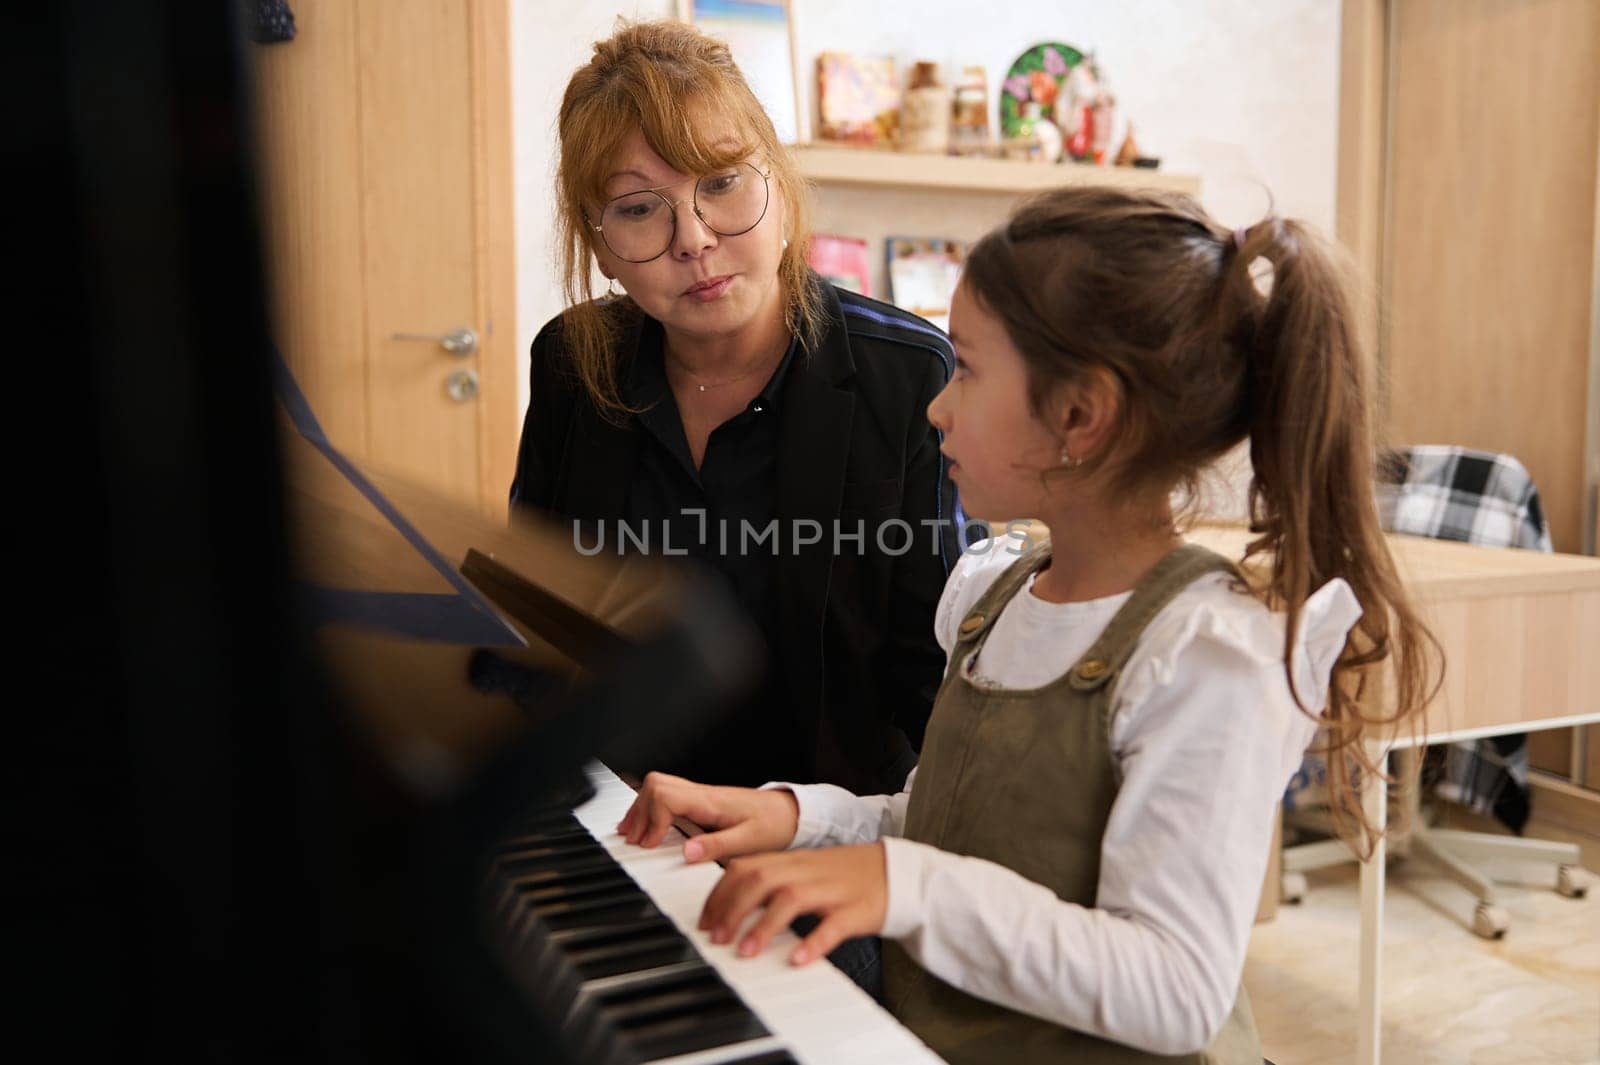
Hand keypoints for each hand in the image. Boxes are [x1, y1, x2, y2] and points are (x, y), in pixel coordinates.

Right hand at [616, 771, 799, 862]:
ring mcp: (700, 795)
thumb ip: (717, 847)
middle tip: (634, 840)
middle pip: (655, 785)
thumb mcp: (750, 842)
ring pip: (658, 786)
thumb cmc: (775, 825)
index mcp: (711, 801)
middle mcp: (701, 794)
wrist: (792, 813)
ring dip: (641, 809)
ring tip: (632, 834)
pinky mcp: (701, 802)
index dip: (652, 819)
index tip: (650, 844)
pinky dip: (652, 809)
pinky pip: (668, 796)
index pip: (666, 795)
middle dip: (639, 812)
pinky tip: (649, 827)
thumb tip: (685, 853)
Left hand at [699, 844, 886, 965]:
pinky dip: (813, 942)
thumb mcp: (804, 872)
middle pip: (760, 879)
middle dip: (733, 909)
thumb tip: (731, 904)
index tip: (704, 921)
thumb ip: (771, 882)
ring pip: (791, 898)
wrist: (897, 872)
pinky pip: (833, 925)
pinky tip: (798, 960)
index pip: (746, 868)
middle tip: (717, 939)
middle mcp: (807, 871)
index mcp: (792, 861)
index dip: (720, 894)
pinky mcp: (856, 910)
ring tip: (746, 952)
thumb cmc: (845, 877)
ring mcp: (832, 889)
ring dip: (764, 925)